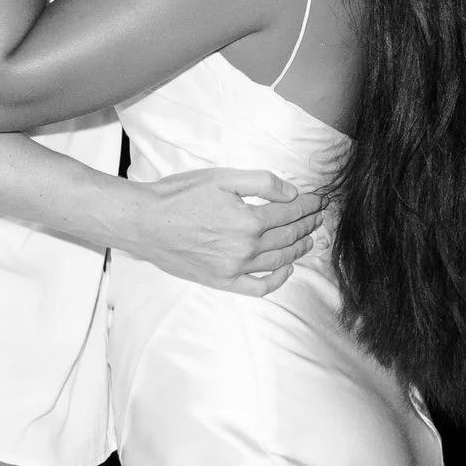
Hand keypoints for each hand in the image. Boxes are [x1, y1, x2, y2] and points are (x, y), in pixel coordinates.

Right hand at [122, 165, 322, 294]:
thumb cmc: (180, 196)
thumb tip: (293, 194)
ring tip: (308, 240)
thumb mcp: (222, 178)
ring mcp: (235, 268)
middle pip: (289, 236)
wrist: (146, 222)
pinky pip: (259, 287)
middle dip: (308, 224)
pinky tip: (285, 270)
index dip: (309, 205)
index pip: (291, 212)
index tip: (319, 201)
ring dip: (299, 249)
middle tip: (318, 217)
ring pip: (279, 261)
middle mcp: (246, 248)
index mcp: (249, 220)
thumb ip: (262, 183)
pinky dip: (277, 280)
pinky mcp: (222, 282)